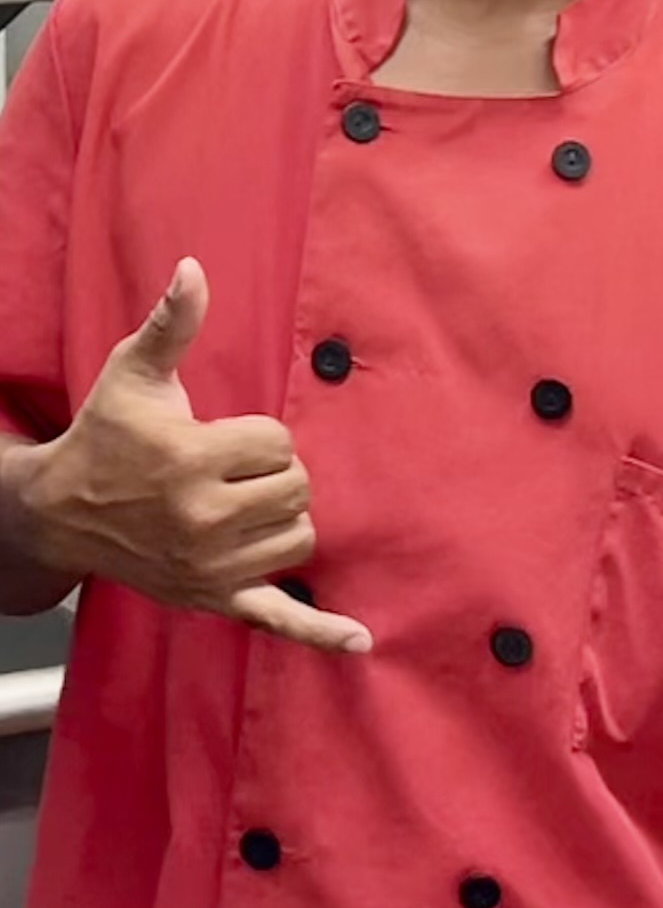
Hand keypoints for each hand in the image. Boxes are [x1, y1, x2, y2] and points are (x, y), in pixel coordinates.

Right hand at [13, 261, 369, 653]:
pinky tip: (359, 639)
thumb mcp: (135, 374)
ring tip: (239, 506)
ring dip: (284, 520)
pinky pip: (278, 618)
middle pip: (298, 489)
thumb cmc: (106, 434)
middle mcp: (203, 519)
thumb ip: (173, 323)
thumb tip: (194, 268)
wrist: (57, 511)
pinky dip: (320, 631)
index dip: (261, 438)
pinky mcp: (212, 598)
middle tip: (229, 472)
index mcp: (192, 461)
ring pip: (300, 538)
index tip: (221, 438)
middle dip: (275, 475)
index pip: (281, 445)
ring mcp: (209, 566)